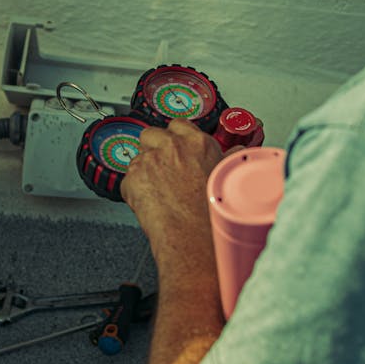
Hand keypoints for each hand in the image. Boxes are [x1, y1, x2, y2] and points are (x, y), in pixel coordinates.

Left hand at [122, 120, 223, 262]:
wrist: (194, 238)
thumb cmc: (212, 213)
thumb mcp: (227, 178)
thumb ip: (228, 159)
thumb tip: (237, 151)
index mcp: (197, 143)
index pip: (177, 125)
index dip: (173, 139)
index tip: (174, 150)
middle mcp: (172, 146)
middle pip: (151, 135)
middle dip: (152, 149)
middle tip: (161, 170)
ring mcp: (150, 161)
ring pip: (137, 158)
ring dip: (143, 171)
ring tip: (157, 192)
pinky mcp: (132, 178)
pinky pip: (127, 181)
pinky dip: (134, 192)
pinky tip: (149, 204)